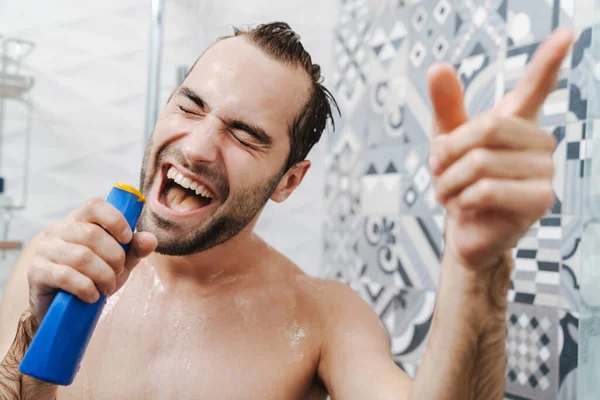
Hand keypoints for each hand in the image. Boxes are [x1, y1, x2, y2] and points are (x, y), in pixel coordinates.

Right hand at [27, 198, 156, 321]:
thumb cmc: (93, 276)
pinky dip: (87, 288)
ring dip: (103, 276)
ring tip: (107, 287)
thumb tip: (151, 239)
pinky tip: (92, 296)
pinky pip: (66, 276)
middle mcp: (58, 230)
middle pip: (91, 234)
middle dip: (114, 257)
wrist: (64, 307)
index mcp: (79, 221)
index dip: (115, 219)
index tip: (127, 238)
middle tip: (118, 272)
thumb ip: (135, 249)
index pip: (95, 205)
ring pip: (81, 257)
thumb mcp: (119, 262)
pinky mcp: (37, 272)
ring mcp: (45, 250)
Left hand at [428, 27, 573, 269]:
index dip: (549, 59)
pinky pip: (487, 191)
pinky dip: (462, 201)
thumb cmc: (459, 182)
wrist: (465, 230)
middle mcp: (537, 142)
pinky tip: (464, 208)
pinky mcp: (540, 201)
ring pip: (481, 162)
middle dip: (448, 152)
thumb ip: (446, 106)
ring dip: (449, 181)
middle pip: (487, 127)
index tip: (567, 32)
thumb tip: (438, 66)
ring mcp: (544, 171)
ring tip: (449, 193)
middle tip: (437, 170)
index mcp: (517, 123)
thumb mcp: (446, 141)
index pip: (536, 86)